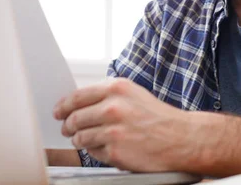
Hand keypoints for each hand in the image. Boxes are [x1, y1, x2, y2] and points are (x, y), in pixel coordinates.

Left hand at [53, 78, 198, 171]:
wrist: (181, 138)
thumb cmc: (158, 118)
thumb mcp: (134, 95)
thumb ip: (108, 96)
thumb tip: (80, 103)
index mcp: (117, 88)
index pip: (78, 96)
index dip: (64, 106)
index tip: (58, 111)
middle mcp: (113, 107)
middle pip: (74, 118)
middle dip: (68, 125)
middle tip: (68, 129)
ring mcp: (113, 130)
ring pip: (80, 137)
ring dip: (80, 140)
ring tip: (86, 140)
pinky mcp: (115, 151)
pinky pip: (93, 152)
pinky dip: (95, 152)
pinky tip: (107, 148)